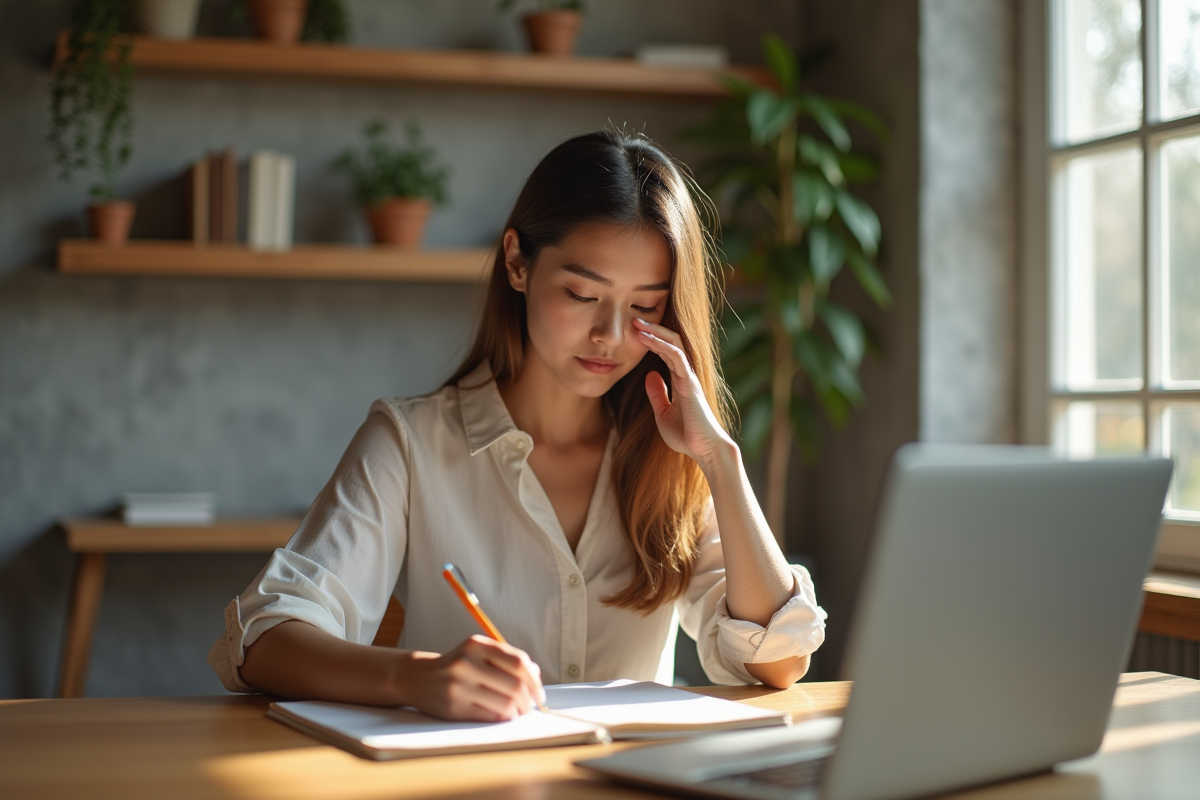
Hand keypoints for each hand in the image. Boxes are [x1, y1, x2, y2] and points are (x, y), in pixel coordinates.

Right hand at [401, 635, 545, 721]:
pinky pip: (490, 716)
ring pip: (505, 704)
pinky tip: (501, 715)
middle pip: (515, 685)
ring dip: (517, 712)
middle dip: (529, 700)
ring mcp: (459, 686)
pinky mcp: (454, 707)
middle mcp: (467, 663)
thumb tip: (536, 674)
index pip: (519, 662)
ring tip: (517, 712)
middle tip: (530, 706)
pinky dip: (502, 718)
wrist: (417, 678)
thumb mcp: (477, 653)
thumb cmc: (455, 665)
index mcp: (476, 645)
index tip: (538, 692)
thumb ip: (506, 659)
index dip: (534, 680)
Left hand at [634, 317, 735, 469]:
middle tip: (633, 319)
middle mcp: (686, 374)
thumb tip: (649, 376)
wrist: (705, 451)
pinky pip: (677, 357)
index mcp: (680, 380)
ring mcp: (690, 377)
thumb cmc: (687, 436)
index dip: (651, 340)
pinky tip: (647, 338)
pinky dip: (661, 345)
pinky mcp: (691, 383)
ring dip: (655, 332)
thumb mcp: (663, 414)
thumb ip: (657, 395)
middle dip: (653, 329)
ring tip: (637, 323)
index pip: (666, 352)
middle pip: (671, 342)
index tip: (633, 332)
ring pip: (674, 344)